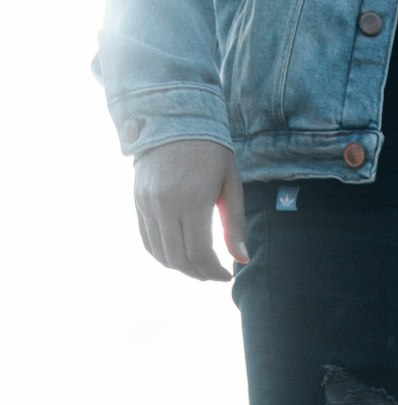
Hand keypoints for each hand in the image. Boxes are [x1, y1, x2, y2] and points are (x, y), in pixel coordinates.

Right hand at [133, 140, 247, 280]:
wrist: (171, 118)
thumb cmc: (210, 151)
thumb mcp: (231, 184)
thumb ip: (235, 224)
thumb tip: (242, 260)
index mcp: (192, 199)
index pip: (200, 253)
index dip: (214, 272)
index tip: (227, 275)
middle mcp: (165, 204)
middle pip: (179, 259)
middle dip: (199, 274)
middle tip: (213, 274)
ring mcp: (147, 204)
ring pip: (161, 254)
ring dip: (181, 268)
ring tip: (198, 266)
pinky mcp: (138, 202)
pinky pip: (147, 241)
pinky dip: (163, 255)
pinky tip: (180, 255)